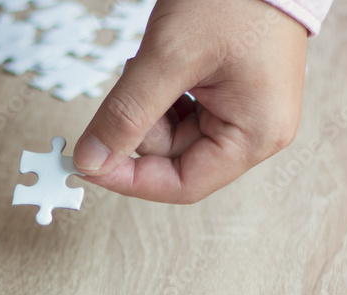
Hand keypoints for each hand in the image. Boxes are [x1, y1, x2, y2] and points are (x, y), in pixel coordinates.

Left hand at [74, 0, 307, 202]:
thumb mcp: (169, 57)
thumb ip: (126, 115)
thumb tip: (91, 161)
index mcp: (255, 135)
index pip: (183, 185)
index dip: (132, 180)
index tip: (90, 163)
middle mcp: (256, 131)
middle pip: (175, 159)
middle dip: (142, 126)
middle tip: (133, 79)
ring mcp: (245, 112)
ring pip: (174, 135)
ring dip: (150, 107)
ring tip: (154, 62)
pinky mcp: (232, 93)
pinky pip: (183, 112)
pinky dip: (161, 95)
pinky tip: (162, 64)